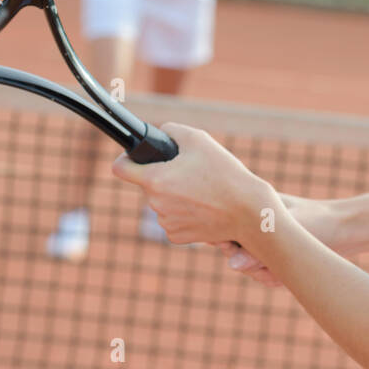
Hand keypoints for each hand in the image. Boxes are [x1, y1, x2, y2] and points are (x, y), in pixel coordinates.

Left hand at [111, 122, 278, 245]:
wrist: (248, 211)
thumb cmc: (224, 173)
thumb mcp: (198, 139)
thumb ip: (171, 131)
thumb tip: (159, 133)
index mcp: (155, 180)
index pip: (120, 169)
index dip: (126, 159)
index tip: (134, 158)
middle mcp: (155, 204)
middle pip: (148, 184)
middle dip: (163, 177)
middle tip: (189, 173)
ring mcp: (166, 223)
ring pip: (161, 202)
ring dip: (174, 196)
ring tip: (201, 191)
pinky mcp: (177, 237)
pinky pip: (172, 220)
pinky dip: (183, 214)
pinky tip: (203, 208)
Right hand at [214, 193, 348, 287]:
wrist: (346, 231)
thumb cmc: (318, 223)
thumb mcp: (287, 236)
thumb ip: (259, 250)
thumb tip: (232, 265)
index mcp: (251, 206)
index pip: (223, 230)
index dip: (230, 246)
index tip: (251, 254)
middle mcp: (254, 223)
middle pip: (235, 253)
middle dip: (254, 266)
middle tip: (272, 267)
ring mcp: (264, 241)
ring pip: (250, 268)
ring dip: (266, 273)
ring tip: (286, 270)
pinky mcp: (274, 255)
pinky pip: (263, 273)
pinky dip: (275, 277)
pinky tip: (289, 274)